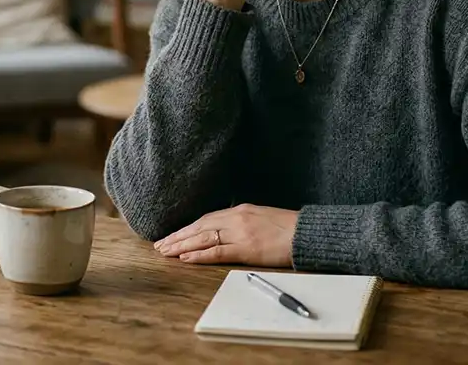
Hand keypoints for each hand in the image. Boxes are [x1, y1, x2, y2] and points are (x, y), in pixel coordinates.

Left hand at [153, 204, 297, 266]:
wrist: (307, 233)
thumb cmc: (287, 228)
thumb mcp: (261, 217)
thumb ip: (242, 221)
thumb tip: (227, 229)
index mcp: (239, 210)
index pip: (206, 218)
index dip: (187, 228)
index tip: (173, 235)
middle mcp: (236, 218)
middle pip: (199, 227)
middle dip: (178, 236)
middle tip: (160, 245)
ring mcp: (240, 232)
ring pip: (203, 238)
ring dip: (181, 245)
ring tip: (165, 252)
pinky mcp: (246, 248)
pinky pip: (217, 251)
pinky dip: (199, 255)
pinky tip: (185, 258)